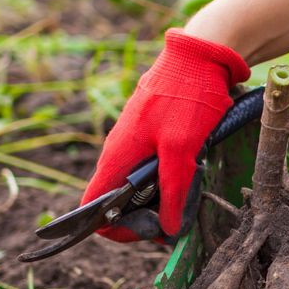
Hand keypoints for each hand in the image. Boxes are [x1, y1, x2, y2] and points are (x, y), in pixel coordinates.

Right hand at [80, 29, 249, 241]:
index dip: (113, 229)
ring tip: (186, 196)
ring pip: (135, 186)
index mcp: (116, 157)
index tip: (147, 231)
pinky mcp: (149, 136)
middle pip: (115, 202)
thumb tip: (168, 230)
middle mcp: (117, 152)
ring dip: (157, 198)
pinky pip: (149, 168)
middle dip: (142, 217)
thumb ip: (173, 191)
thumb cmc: (186, 100)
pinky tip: (189, 174)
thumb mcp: (182, 151)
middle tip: (176, 217)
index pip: (91, 207)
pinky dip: (165, 179)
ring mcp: (133, 143)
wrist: (198, 57)